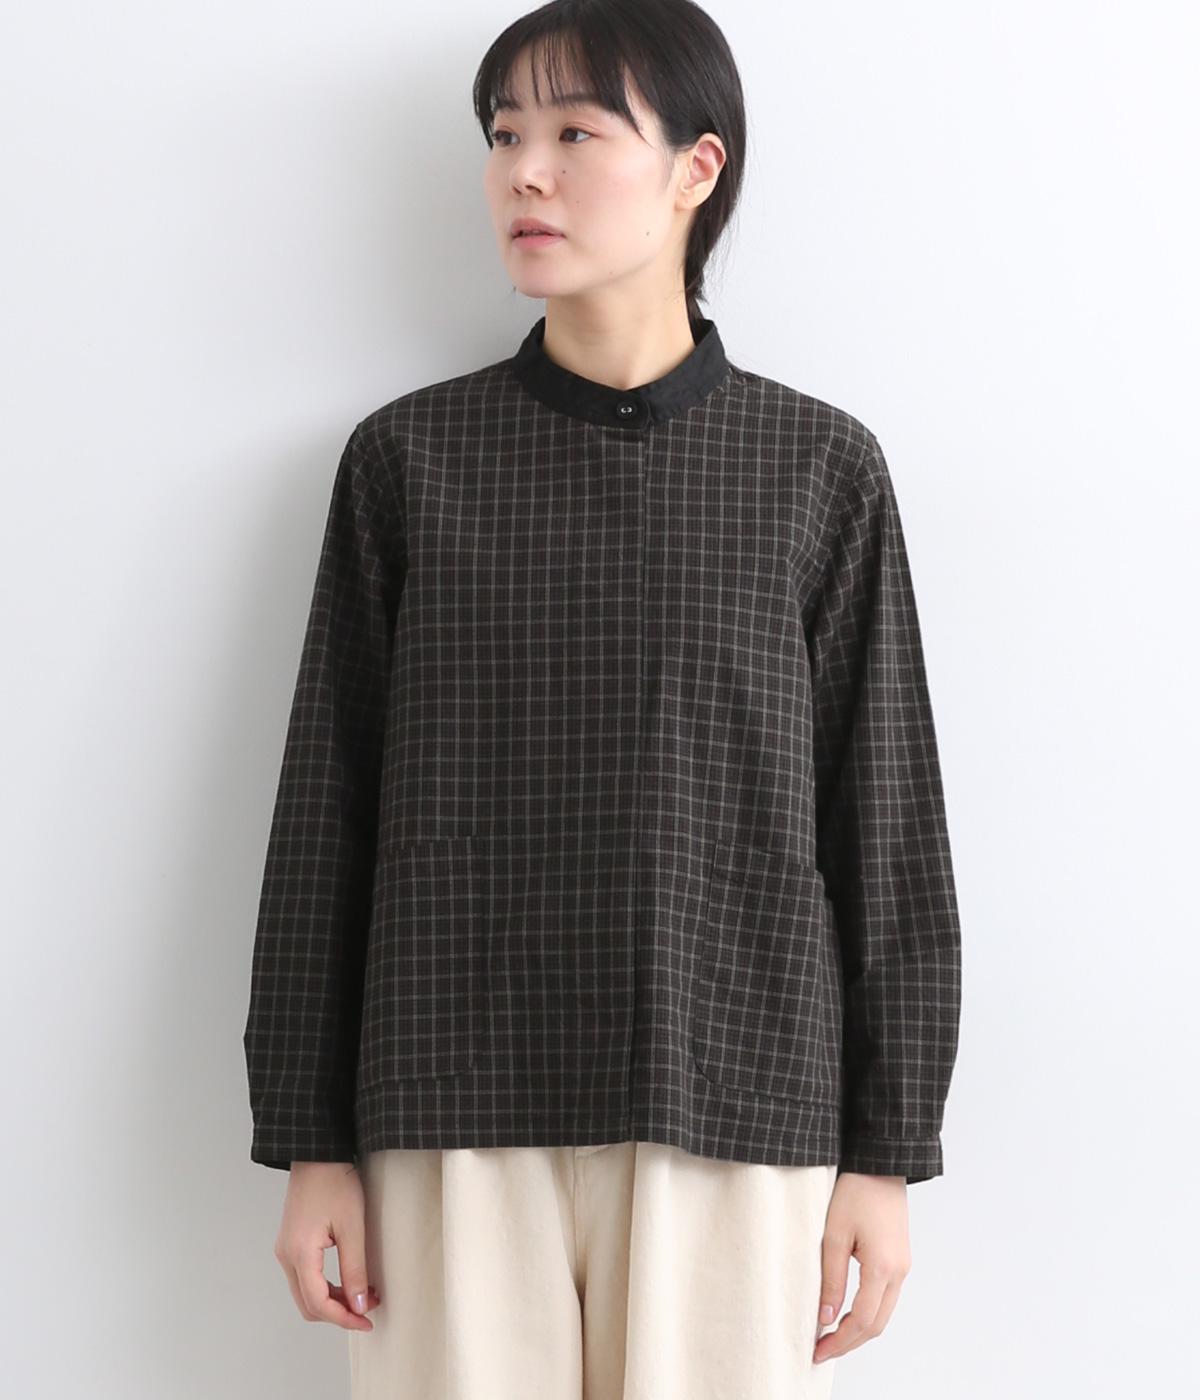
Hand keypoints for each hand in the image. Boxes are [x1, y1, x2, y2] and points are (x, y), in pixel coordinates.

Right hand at [273, 1161, 380, 1329]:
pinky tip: (347, 1280)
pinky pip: (304, 1277)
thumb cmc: (335, 1182)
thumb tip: (358, 1305)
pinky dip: (325, 1286)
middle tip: (367, 1309)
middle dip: (338, 1313)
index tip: (366, 1321)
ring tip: (362, 1293)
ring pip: (305, 1293)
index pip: (318, 1303)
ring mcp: (285, 1250)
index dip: (343, 1319)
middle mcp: (286, 1256)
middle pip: (308, 1304)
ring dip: (332, 1301)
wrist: (318, 1154)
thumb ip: (355, 1269)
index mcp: (299, 1253)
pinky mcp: (290, 1243)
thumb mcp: (353, 1227)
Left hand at [813, 1172, 910, 1363]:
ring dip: (859, 1329)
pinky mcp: (900, 1258)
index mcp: (883, 1267)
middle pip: (877, 1324)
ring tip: (830, 1336)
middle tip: (821, 1350)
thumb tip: (826, 1318)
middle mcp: (899, 1271)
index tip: (817, 1351)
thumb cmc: (855, 1190)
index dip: (840, 1342)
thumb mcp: (833, 1234)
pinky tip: (847, 1313)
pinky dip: (867, 1312)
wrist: (879, 1163)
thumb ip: (831, 1279)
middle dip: (849, 1342)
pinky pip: (886, 1297)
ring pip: (883, 1313)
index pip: (863, 1321)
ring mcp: (903, 1265)